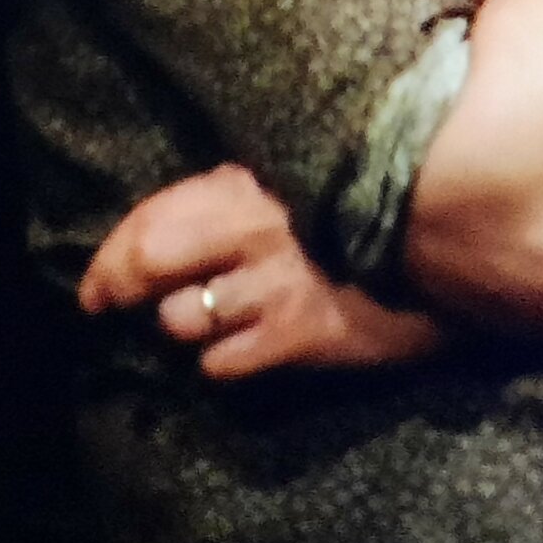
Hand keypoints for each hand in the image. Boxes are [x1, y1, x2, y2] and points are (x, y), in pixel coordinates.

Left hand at [80, 164, 441, 378]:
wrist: (449, 243)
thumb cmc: (362, 207)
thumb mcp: (292, 179)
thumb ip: (231, 194)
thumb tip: (167, 218)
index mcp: (242, 182)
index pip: (151, 216)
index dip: (109, 254)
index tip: (93, 284)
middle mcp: (249, 228)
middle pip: (150, 260)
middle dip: (117, 287)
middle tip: (108, 306)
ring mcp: (275, 283)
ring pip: (182, 319)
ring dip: (180, 326)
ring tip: (198, 324)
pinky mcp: (303, 334)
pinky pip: (225, 363)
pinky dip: (220, 362)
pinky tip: (239, 352)